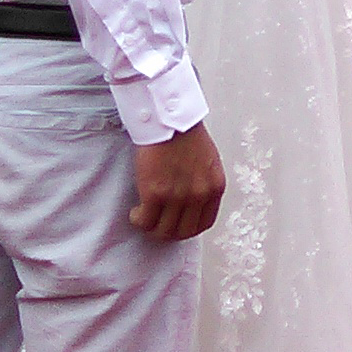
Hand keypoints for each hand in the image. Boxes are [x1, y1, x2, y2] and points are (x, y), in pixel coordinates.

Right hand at [130, 122, 224, 239]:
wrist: (169, 120)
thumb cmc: (187, 137)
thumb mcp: (208, 163)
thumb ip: (204, 185)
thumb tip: (192, 206)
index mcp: (215, 187)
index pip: (204, 224)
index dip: (187, 229)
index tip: (176, 225)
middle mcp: (199, 195)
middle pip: (183, 232)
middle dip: (168, 232)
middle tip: (156, 223)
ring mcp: (178, 196)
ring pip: (163, 231)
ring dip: (151, 227)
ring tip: (144, 216)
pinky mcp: (155, 193)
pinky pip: (145, 221)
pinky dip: (138, 220)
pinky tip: (136, 211)